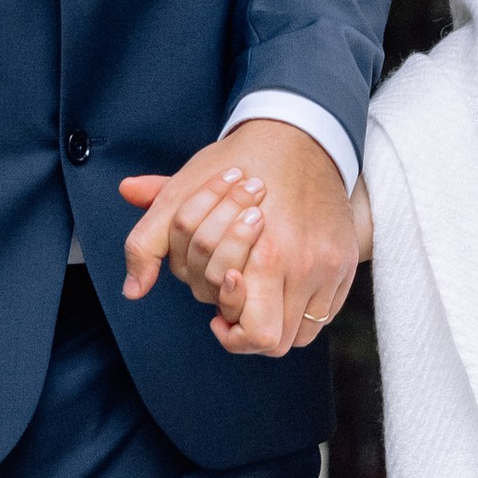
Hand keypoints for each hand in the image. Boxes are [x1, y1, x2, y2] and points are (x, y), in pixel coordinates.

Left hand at [118, 119, 359, 358]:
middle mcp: (304, 265)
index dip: (229, 333)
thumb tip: (132, 290)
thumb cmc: (239, 164)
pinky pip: (324, 313)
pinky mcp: (345, 262)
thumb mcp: (183, 194)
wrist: (301, 135)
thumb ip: (149, 241)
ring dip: (275, 323)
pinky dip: (301, 311)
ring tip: (256, 299)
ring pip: (301, 334)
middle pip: (276, 342)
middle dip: (248, 333)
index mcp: (268, 253)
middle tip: (233, 311)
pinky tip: (280, 288)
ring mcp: (330, 266)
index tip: (217, 317)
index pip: (251, 334)